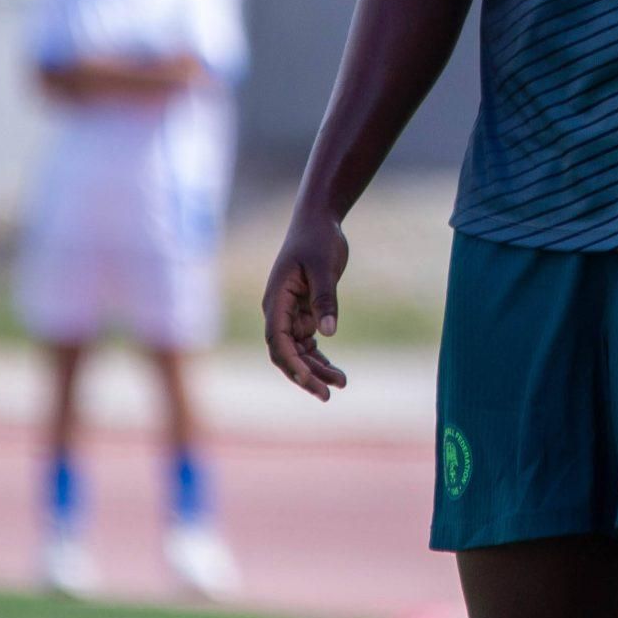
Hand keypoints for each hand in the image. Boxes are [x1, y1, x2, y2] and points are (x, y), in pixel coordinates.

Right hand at [262, 209, 349, 400]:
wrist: (319, 222)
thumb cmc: (318, 240)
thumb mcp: (324, 267)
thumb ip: (325, 299)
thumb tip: (328, 333)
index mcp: (276, 301)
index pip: (277, 341)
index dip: (291, 364)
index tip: (309, 380)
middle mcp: (279, 312)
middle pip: (287, 353)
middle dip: (305, 375)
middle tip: (328, 394)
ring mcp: (291, 314)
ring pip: (299, 352)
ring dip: (316, 369)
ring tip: (342, 383)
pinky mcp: (305, 313)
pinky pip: (309, 343)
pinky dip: (320, 357)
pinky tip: (336, 371)